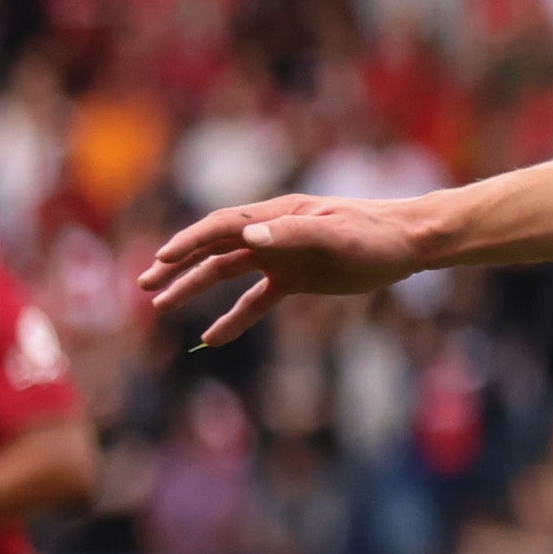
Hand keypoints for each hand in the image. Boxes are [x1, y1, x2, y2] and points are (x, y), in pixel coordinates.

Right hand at [141, 194, 441, 345]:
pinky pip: (256, 301)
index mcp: (276, 216)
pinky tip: (212, 338)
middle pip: (212, 250)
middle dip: (177, 266)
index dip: (189, 242)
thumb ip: (293, 233)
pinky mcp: (295, 280)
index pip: (221, 228)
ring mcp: (280, 257)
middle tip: (144, 285)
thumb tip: (249, 237)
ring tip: (161, 306)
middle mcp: (271, 234)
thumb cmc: (375, 232)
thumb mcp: (336, 233)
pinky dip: (234, 318)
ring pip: (226, 275)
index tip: (162, 259)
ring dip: (194, 289)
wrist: (408, 244)